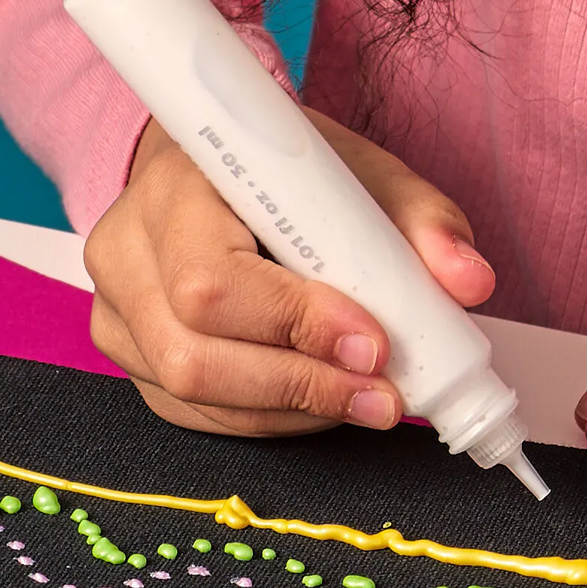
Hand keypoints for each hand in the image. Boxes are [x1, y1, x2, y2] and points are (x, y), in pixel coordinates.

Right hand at [84, 113, 497, 436]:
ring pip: (192, 394)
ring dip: (292, 410)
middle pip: (194, 355)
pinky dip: (267, 419)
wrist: (216, 168)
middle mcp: (126, 251)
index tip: (373, 341)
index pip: (213, 281)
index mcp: (174, 186)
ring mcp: (118, 311)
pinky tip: (319, 400)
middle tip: (383, 393)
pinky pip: (193, 413)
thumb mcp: (360, 173)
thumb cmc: (285, 170)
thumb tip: (468, 282)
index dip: (294, 324)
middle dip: (302, 385)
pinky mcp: (130, 355)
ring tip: (365, 398)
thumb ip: (421, 221)